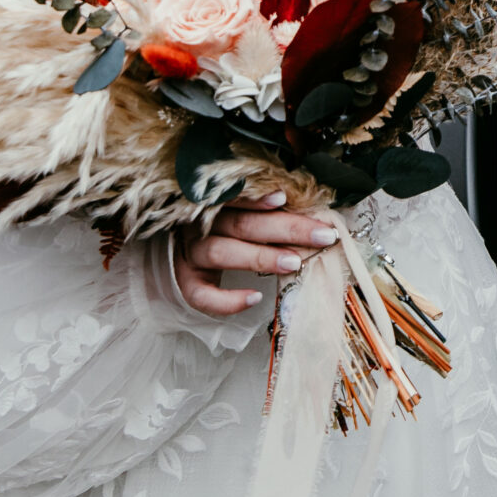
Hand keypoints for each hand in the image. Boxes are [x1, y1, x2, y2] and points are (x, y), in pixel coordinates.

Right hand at [173, 192, 338, 315]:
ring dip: (261, 257)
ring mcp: (191, 255)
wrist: (174, 254)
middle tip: (322, 234)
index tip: (288, 197)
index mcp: (212, 203)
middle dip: (286, 228)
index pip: (238, 197)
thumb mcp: (234, 211)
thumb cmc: (218, 228)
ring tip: (294, 262)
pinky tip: (254, 298)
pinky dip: (228, 300)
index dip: (260, 198)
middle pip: (242, 225)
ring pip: (224, 253)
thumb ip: (262, 208)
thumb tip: (310, 207)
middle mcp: (199, 226)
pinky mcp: (186, 284)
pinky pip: (203, 295)